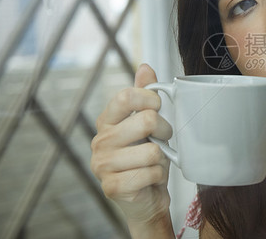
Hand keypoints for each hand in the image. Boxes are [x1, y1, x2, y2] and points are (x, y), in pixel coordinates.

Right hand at [90, 64, 173, 226]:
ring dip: (161, 158)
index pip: (126, 96)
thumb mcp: (146, 123)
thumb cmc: (146, 158)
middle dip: (165, 131)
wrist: (146, 198)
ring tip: (154, 162)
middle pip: (146, 121)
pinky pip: (151, 172)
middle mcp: (100, 141)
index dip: (150, 99)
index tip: (158, 108)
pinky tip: (150, 178)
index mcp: (106, 121)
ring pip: (152, 151)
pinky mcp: (112, 187)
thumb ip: (144, 95)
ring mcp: (103, 166)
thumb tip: (145, 67)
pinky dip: (158, 175)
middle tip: (162, 139)